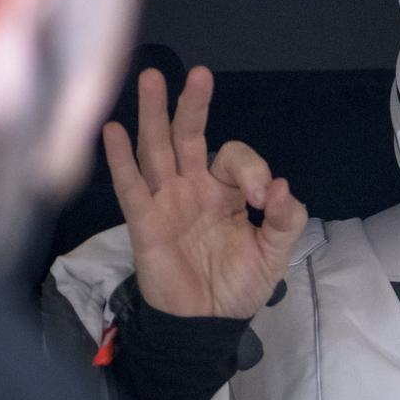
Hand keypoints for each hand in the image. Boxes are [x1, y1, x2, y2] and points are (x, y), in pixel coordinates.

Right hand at [103, 65, 307, 318]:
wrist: (208, 324)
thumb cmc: (238, 286)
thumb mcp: (275, 253)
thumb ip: (286, 220)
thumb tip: (283, 187)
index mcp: (227, 191)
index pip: (236, 158)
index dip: (253, 169)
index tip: (265, 196)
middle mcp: (194, 188)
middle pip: (189, 136)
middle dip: (192, 105)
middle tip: (199, 74)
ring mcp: (167, 202)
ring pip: (157, 149)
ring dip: (153, 115)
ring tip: (151, 78)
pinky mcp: (145, 223)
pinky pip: (131, 187)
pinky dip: (120, 160)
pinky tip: (113, 131)